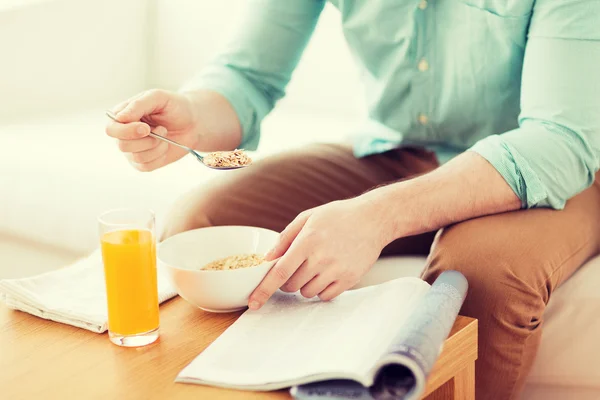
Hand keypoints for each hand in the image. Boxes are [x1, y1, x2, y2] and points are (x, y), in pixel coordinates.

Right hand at [105, 89, 200, 171]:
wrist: (193, 123)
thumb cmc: (175, 106)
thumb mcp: (158, 97)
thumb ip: (138, 105)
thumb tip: (120, 118)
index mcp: (122, 115)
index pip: (111, 129)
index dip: (127, 131)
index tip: (146, 128)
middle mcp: (124, 134)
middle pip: (122, 145)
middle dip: (146, 140)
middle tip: (162, 130)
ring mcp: (133, 149)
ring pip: (136, 157)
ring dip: (156, 147)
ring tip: (165, 135)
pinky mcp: (144, 162)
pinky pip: (145, 166)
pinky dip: (159, 156)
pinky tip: (165, 145)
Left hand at [248, 196, 389, 309]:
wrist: (373, 219)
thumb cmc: (337, 216)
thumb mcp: (307, 218)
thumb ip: (285, 238)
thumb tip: (267, 259)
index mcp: (307, 241)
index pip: (280, 272)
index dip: (264, 290)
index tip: (254, 303)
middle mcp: (321, 258)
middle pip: (291, 286)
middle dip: (288, 280)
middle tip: (298, 266)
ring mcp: (337, 270)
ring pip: (307, 293)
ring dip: (305, 285)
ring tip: (316, 266)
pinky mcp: (350, 279)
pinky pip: (325, 296)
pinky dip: (321, 290)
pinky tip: (327, 273)